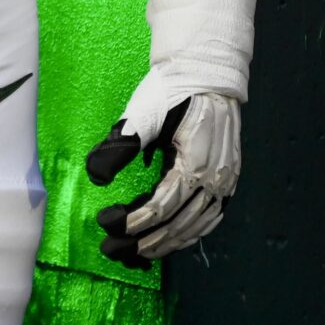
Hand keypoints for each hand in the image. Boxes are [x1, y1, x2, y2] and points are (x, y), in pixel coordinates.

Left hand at [83, 0, 256, 266]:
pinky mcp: (228, 178)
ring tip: (138, 252)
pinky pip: (211, 218)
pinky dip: (191, 234)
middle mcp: (217, 179)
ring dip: (167, 243)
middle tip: (112, 249)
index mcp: (196, 163)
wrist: (208, 71)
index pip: (162, 206)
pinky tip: (174, 238)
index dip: (133, 220)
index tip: (106, 223)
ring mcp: (226, 181)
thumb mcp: (142, 115)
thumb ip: (120, 147)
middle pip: (180, 224)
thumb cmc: (174, 90)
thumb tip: (96, 176)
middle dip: (145, 242)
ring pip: (197, 226)